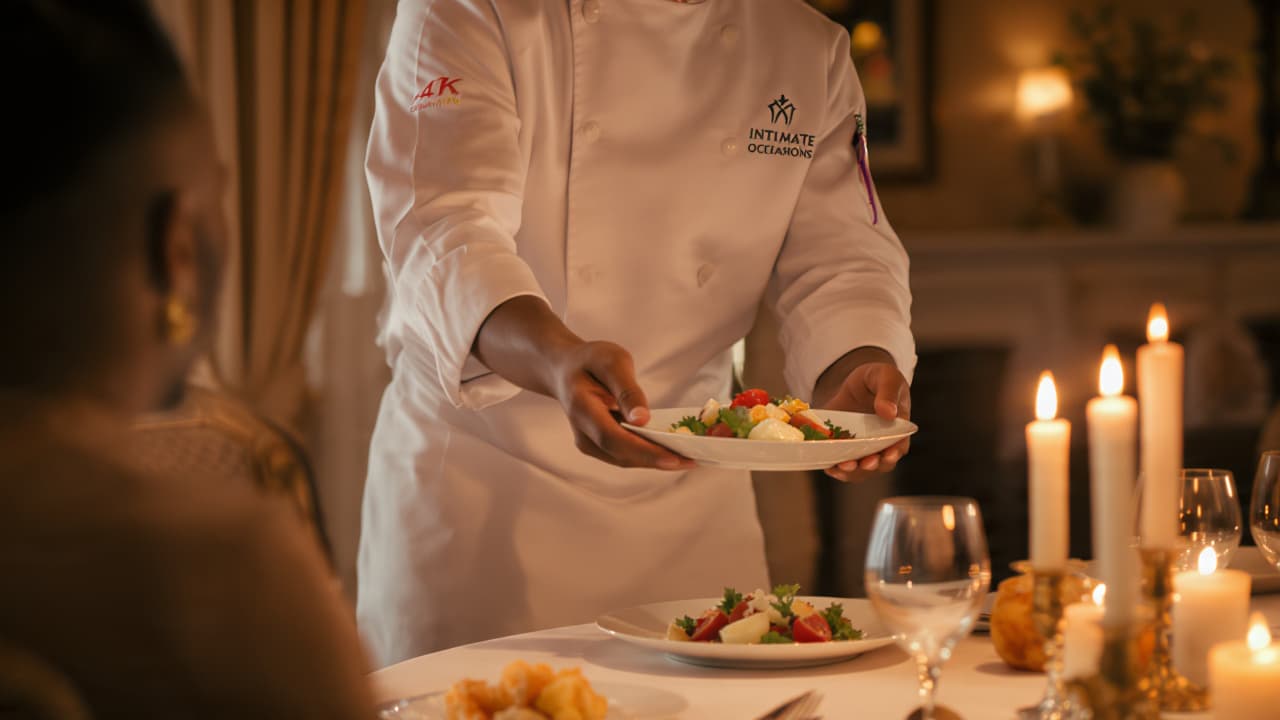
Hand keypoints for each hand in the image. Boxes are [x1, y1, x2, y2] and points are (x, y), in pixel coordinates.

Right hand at [547, 341, 696, 470]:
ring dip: (655, 461)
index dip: (644, 451)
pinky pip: (625, 455)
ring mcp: (589, 442)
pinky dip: (648, 455)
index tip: (674, 457)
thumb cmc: (590, 361)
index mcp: (582, 408)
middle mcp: (582, 432)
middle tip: (693, 460)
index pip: (613, 438)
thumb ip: (626, 389)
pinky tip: (671, 451)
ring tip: (688, 459)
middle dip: (657, 460)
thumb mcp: (611, 361)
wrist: (565, 369)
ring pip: (624, 459)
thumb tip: (643, 419)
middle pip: (621, 455)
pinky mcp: (598, 446)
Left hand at [817, 357, 910, 480]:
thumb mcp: (886, 376)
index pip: (899, 447)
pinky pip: (839, 463)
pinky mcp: (842, 448)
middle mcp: (880, 445)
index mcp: (897, 429)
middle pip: (880, 464)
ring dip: (852, 472)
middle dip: (872, 466)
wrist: (852, 381)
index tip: (887, 455)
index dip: (894, 453)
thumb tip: (888, 412)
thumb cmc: (876, 378)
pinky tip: (829, 466)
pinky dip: (834, 467)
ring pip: (859, 470)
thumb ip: (888, 391)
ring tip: (843, 466)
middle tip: (865, 463)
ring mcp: (861, 449)